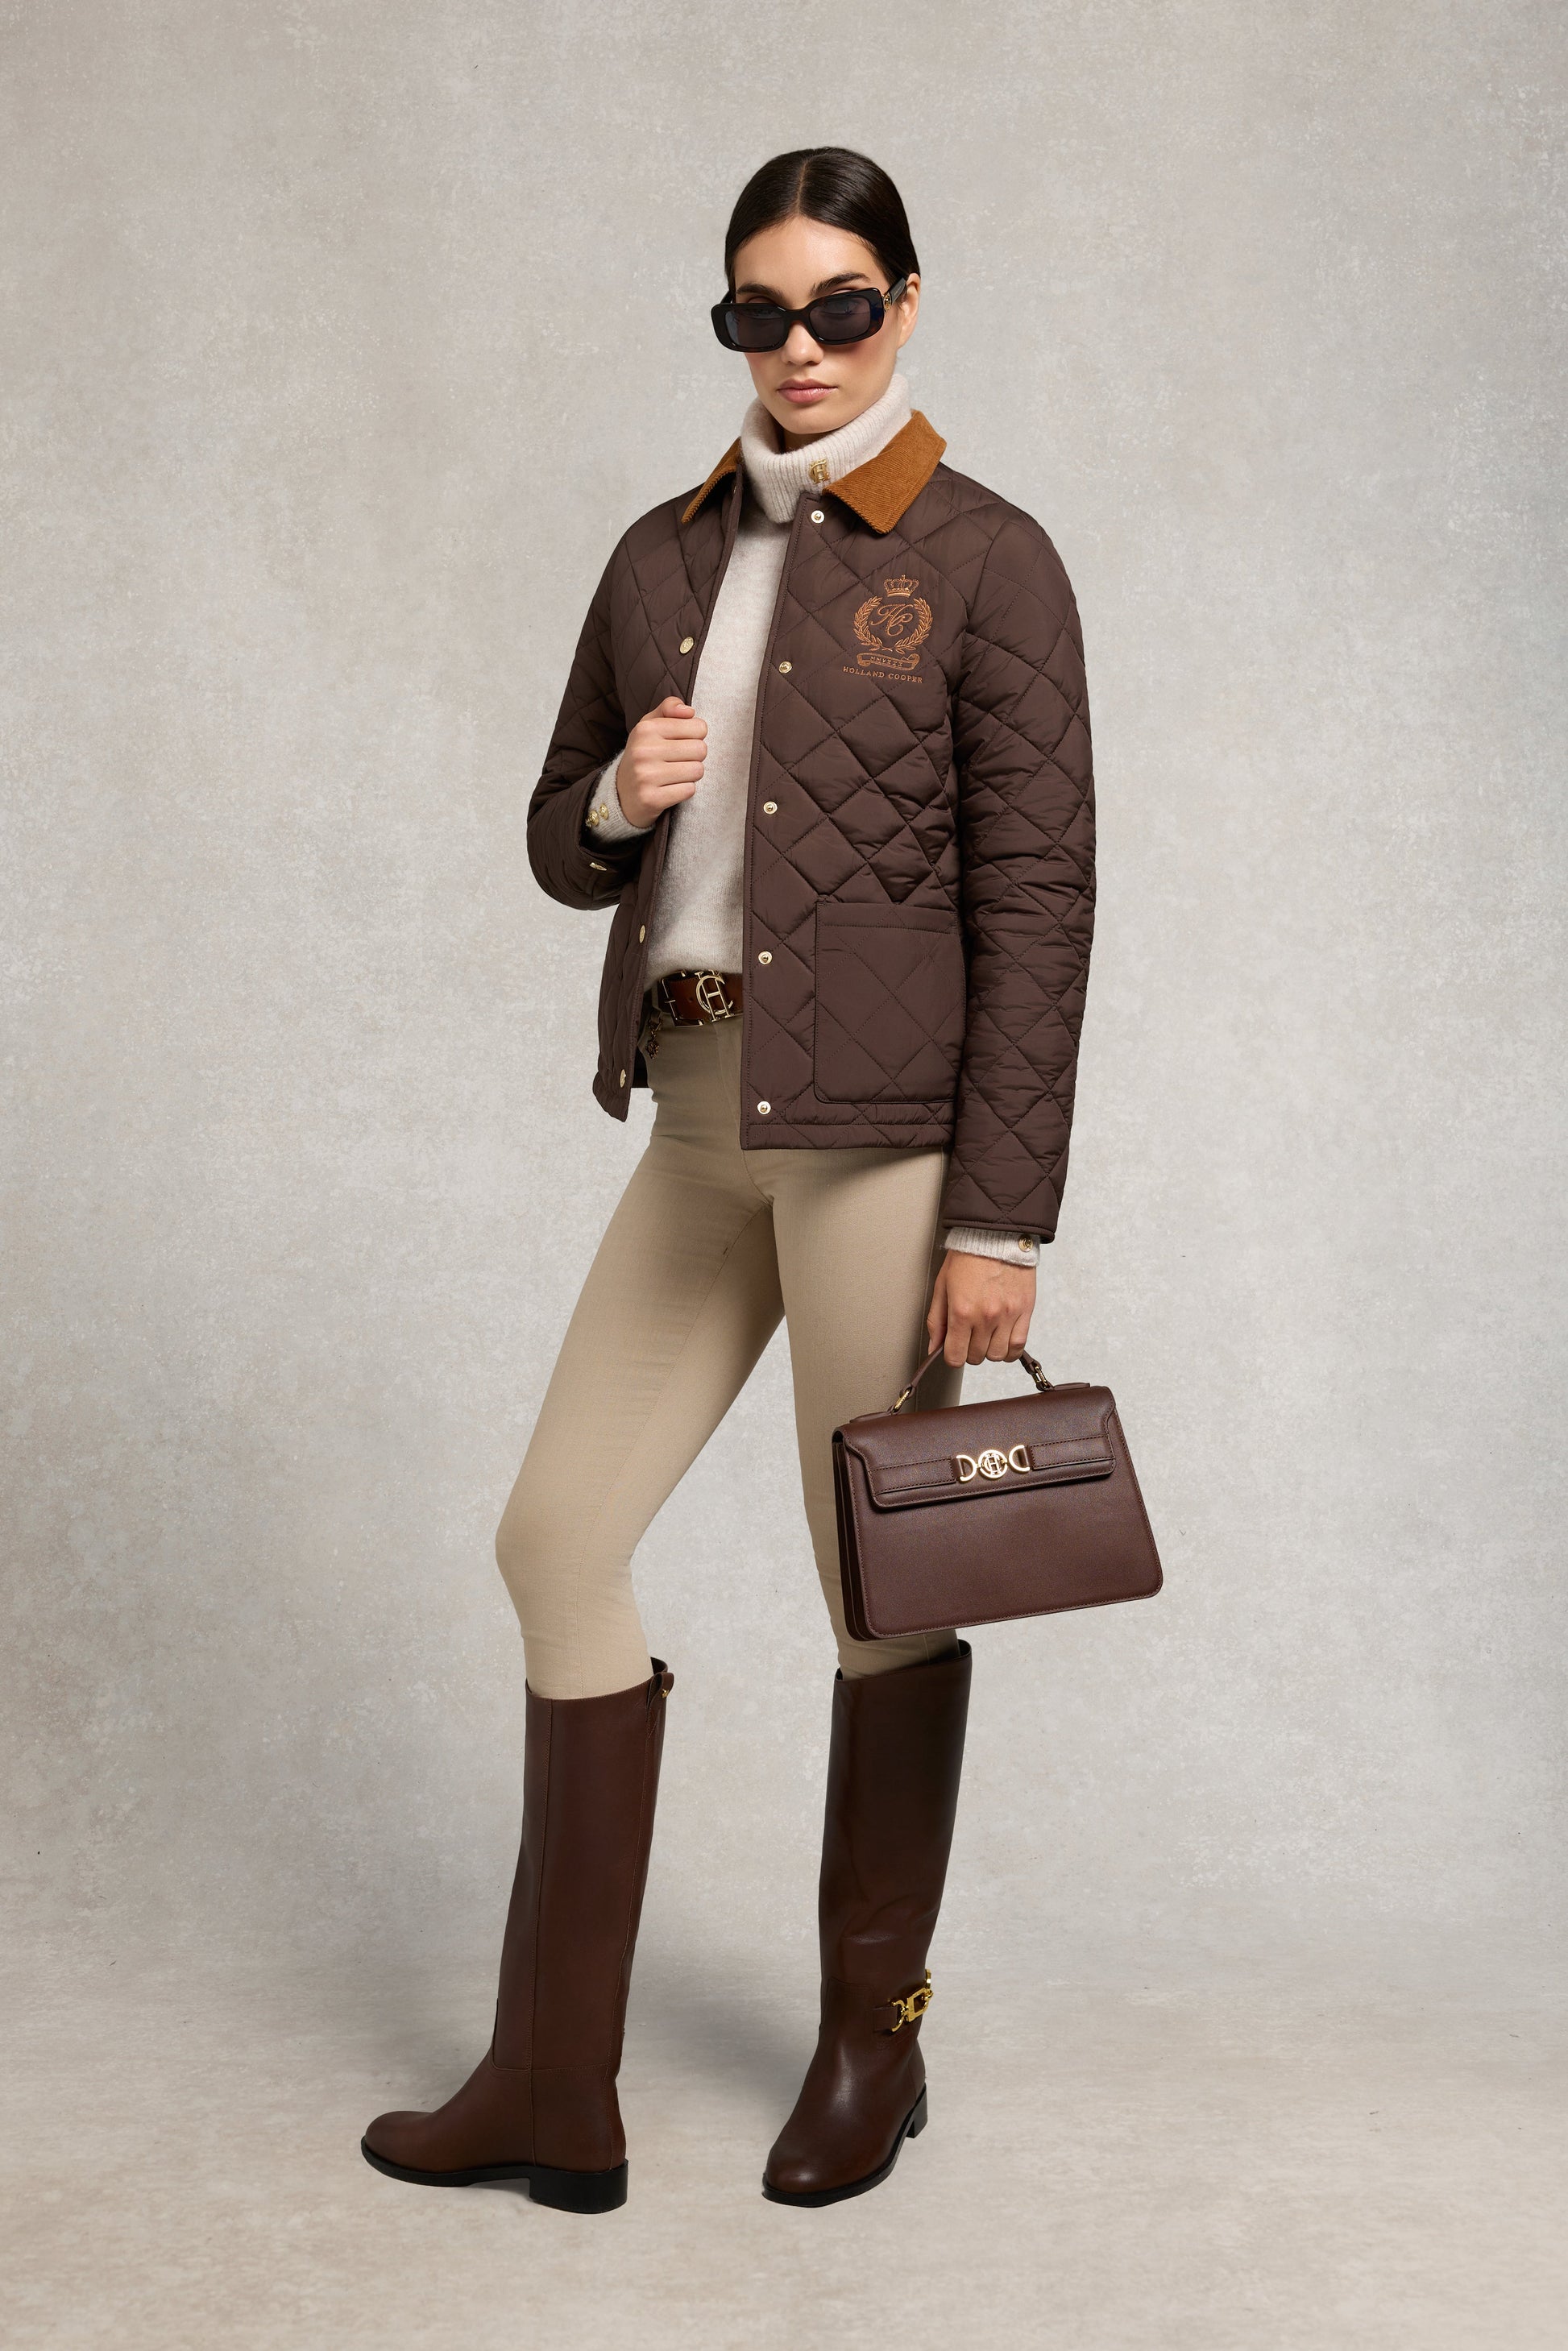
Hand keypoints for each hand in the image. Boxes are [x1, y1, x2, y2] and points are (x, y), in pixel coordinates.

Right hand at [616, 696, 707, 826]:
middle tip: (678, 761)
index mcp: (646, 728)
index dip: (696, 737)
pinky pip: (689, 790)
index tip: (681, 743)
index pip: (699, 727)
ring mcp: (646, 776)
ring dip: (691, 775)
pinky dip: (684, 790)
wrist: (620, 795)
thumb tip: (690, 711)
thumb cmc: (643, 756)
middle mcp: (644, 750)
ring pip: (697, 771)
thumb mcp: (649, 726)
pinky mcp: (651, 799)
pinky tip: (669, 789)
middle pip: (701, 749)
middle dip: (695, 757)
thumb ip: (669, 708)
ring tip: (674, 775)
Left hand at [926, 1250, 1035, 1367]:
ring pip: (997, 1355)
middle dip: (969, 1351)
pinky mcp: (1025, 1311)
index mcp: (962, 1311)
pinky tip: (1002, 1341)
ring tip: (985, 1336)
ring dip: (989, 1350)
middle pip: (976, 1357)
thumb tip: (934, 1348)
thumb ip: (937, 1320)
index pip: (955, 1356)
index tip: (953, 1348)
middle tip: (968, 1336)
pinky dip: (1009, 1350)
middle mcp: (986, 1317)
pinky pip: (1018, 1345)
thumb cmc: (967, 1257)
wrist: (996, 1236)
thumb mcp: (942, 1286)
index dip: (952, 1355)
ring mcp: (1007, 1315)